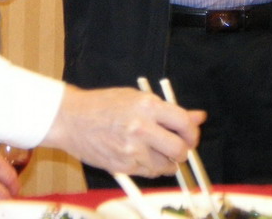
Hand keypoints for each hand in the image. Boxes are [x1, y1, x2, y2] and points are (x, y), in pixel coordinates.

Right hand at [43, 86, 204, 176]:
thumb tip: (199, 116)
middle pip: (180, 149)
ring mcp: (132, 149)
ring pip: (167, 165)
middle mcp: (141, 127)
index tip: (191, 135)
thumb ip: (169, 111)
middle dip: (183, 150)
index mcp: (147, 106)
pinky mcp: (124, 166)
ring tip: (155, 150)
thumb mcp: (136, 99)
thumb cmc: (103, 105)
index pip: (184, 123)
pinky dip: (152, 168)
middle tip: (178, 147)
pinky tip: (142, 156)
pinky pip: (150, 173)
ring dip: (167, 161)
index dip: (193, 132)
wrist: (71, 119)